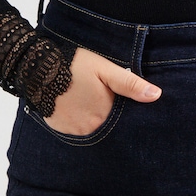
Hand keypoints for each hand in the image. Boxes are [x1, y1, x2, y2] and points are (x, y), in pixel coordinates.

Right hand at [44, 47, 161, 134]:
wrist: (39, 68)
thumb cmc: (74, 65)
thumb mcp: (105, 70)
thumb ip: (130, 84)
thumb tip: (156, 95)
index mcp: (105, 114)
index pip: (123, 121)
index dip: (125, 113)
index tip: (124, 105)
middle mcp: (90, 128)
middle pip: (108, 127)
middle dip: (110, 117)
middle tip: (103, 101)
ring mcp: (74, 130)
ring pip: (92, 129)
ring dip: (94, 120)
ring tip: (89, 102)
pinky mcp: (60, 128)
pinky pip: (76, 129)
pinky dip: (79, 121)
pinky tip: (77, 107)